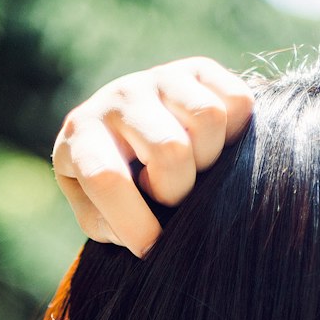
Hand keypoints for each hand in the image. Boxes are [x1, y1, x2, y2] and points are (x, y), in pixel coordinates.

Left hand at [52, 57, 254, 257]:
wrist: (125, 130)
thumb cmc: (111, 185)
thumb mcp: (95, 212)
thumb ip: (109, 227)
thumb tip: (147, 231)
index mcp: (82, 135)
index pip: (107, 178)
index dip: (134, 222)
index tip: (151, 249)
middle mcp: (119, 96)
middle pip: (171, 150)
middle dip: (179, 191)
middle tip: (170, 200)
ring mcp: (160, 78)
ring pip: (209, 120)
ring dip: (210, 161)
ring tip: (192, 170)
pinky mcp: (198, 69)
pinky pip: (237, 102)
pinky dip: (236, 134)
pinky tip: (212, 148)